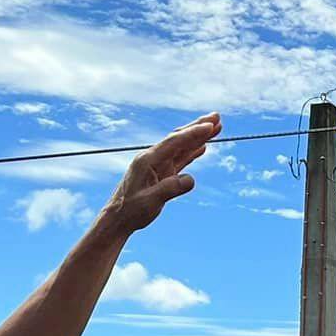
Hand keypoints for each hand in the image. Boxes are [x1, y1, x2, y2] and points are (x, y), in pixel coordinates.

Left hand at [103, 113, 220, 233]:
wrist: (118, 219)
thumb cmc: (131, 210)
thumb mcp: (150, 201)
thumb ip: (170, 189)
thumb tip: (190, 179)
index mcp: (147, 160)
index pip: (174, 142)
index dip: (193, 134)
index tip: (210, 126)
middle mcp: (153, 158)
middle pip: (179, 138)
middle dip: (198, 127)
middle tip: (217, 116)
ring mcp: (158, 165)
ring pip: (182, 147)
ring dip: (198, 137)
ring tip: (216, 127)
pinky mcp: (162, 174)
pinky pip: (180, 159)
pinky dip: (192, 151)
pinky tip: (203, 147)